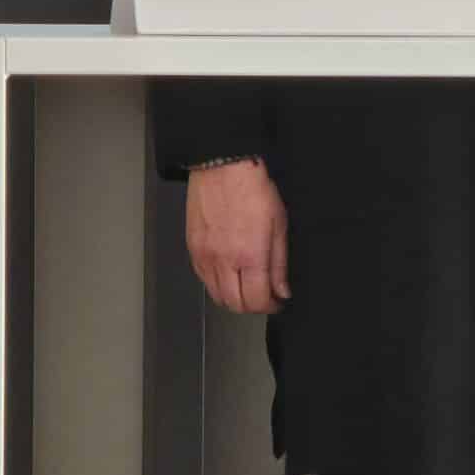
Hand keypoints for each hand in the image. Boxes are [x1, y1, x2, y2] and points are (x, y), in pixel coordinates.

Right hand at [186, 159, 290, 313]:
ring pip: (216, 296)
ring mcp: (205, 257)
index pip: (257, 301)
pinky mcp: (192, 249)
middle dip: (252, 306)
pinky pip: (203, 280)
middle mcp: (224, 261)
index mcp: (250, 255)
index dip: (270, 306)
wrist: (222, 167)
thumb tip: (282, 290)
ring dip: (234, 298)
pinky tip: (228, 274)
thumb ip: (279, 263)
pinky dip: (216, 285)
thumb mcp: (279, 224)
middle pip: (235, 305)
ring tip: (247, 286)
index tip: (277, 301)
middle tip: (264, 296)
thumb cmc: (253, 189)